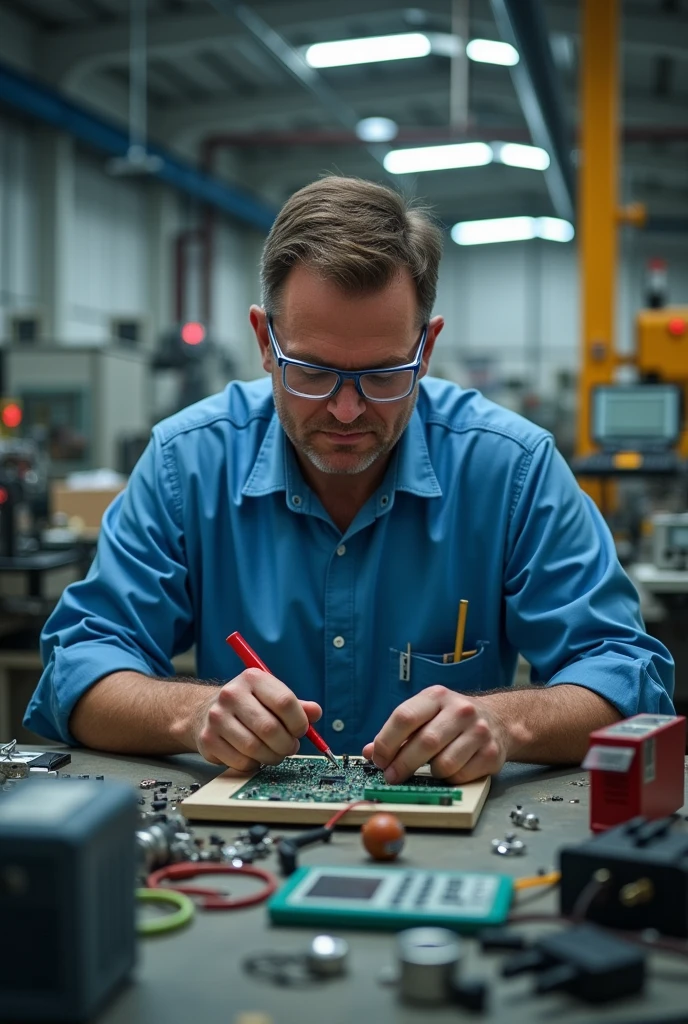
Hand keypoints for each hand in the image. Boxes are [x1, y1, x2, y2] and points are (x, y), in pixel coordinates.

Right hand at [194, 668, 321, 771]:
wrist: (205, 711)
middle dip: (287, 744)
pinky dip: (254, 764)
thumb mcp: (271, 697)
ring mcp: (217, 717)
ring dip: (272, 757)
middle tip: (290, 747)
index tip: (301, 731)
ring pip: (255, 748)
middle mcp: (232, 694)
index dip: (299, 722)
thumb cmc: (249, 705)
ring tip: (274, 753)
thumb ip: (296, 706)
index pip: (284, 702)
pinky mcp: (208, 740)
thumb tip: (315, 713)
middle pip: (270, 728)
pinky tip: (254, 756)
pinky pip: (241, 762)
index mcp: (253, 678)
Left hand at [361, 686, 508, 783]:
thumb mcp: (424, 715)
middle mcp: (460, 710)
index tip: (378, 759)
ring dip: (429, 773)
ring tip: (428, 769)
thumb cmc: (451, 720)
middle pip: (424, 743)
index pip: (404, 717)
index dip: (386, 742)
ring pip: (443, 764)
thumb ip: (397, 733)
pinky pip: (461, 776)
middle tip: (392, 777)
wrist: (498, 720)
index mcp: (436, 696)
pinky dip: (449, 779)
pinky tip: (450, 770)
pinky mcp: (491, 753)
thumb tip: (369, 753)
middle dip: (402, 765)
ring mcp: (479, 731)